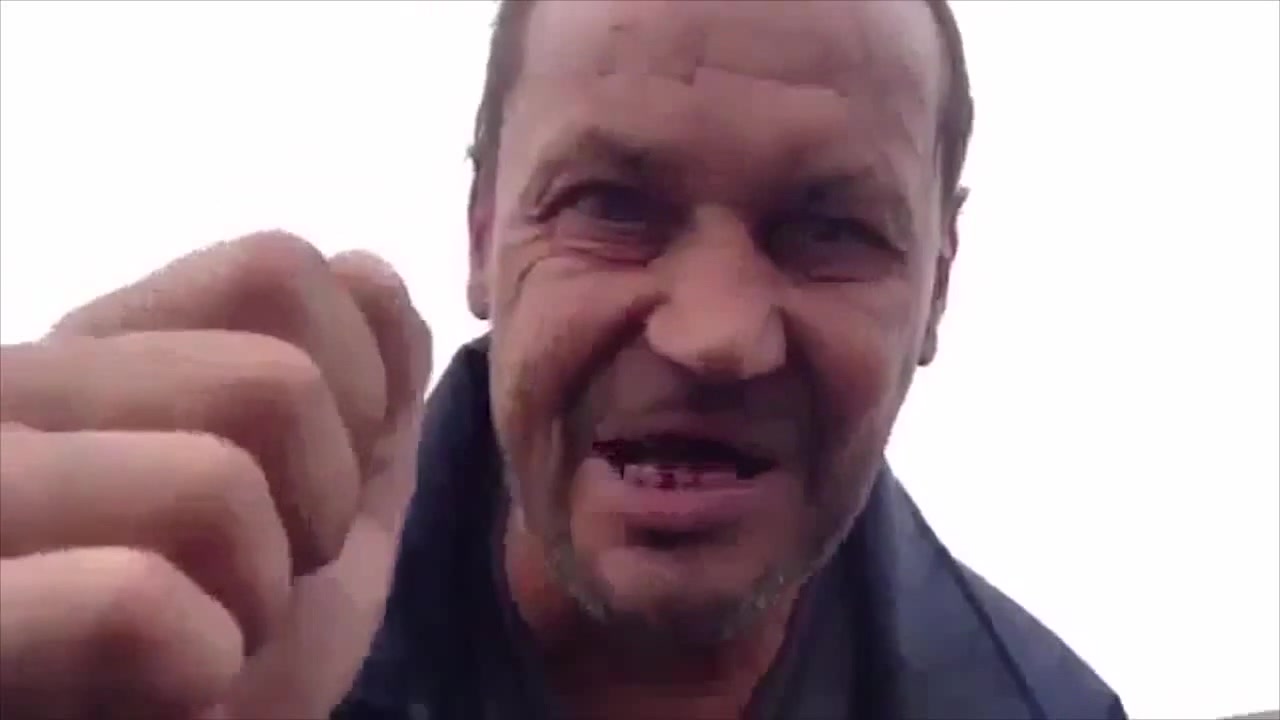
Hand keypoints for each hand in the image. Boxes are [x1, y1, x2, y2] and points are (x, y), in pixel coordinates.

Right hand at [0, 232, 431, 718]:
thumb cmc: (208, 657)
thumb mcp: (312, 519)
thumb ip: (357, 401)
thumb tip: (374, 276)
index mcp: (99, 357)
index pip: (280, 268)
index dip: (358, 390)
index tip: (313, 494)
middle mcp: (12, 390)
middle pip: (275, 383)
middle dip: (321, 512)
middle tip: (254, 585)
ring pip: (215, 482)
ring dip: (259, 599)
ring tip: (199, 643)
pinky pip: (130, 598)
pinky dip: (197, 664)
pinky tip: (162, 691)